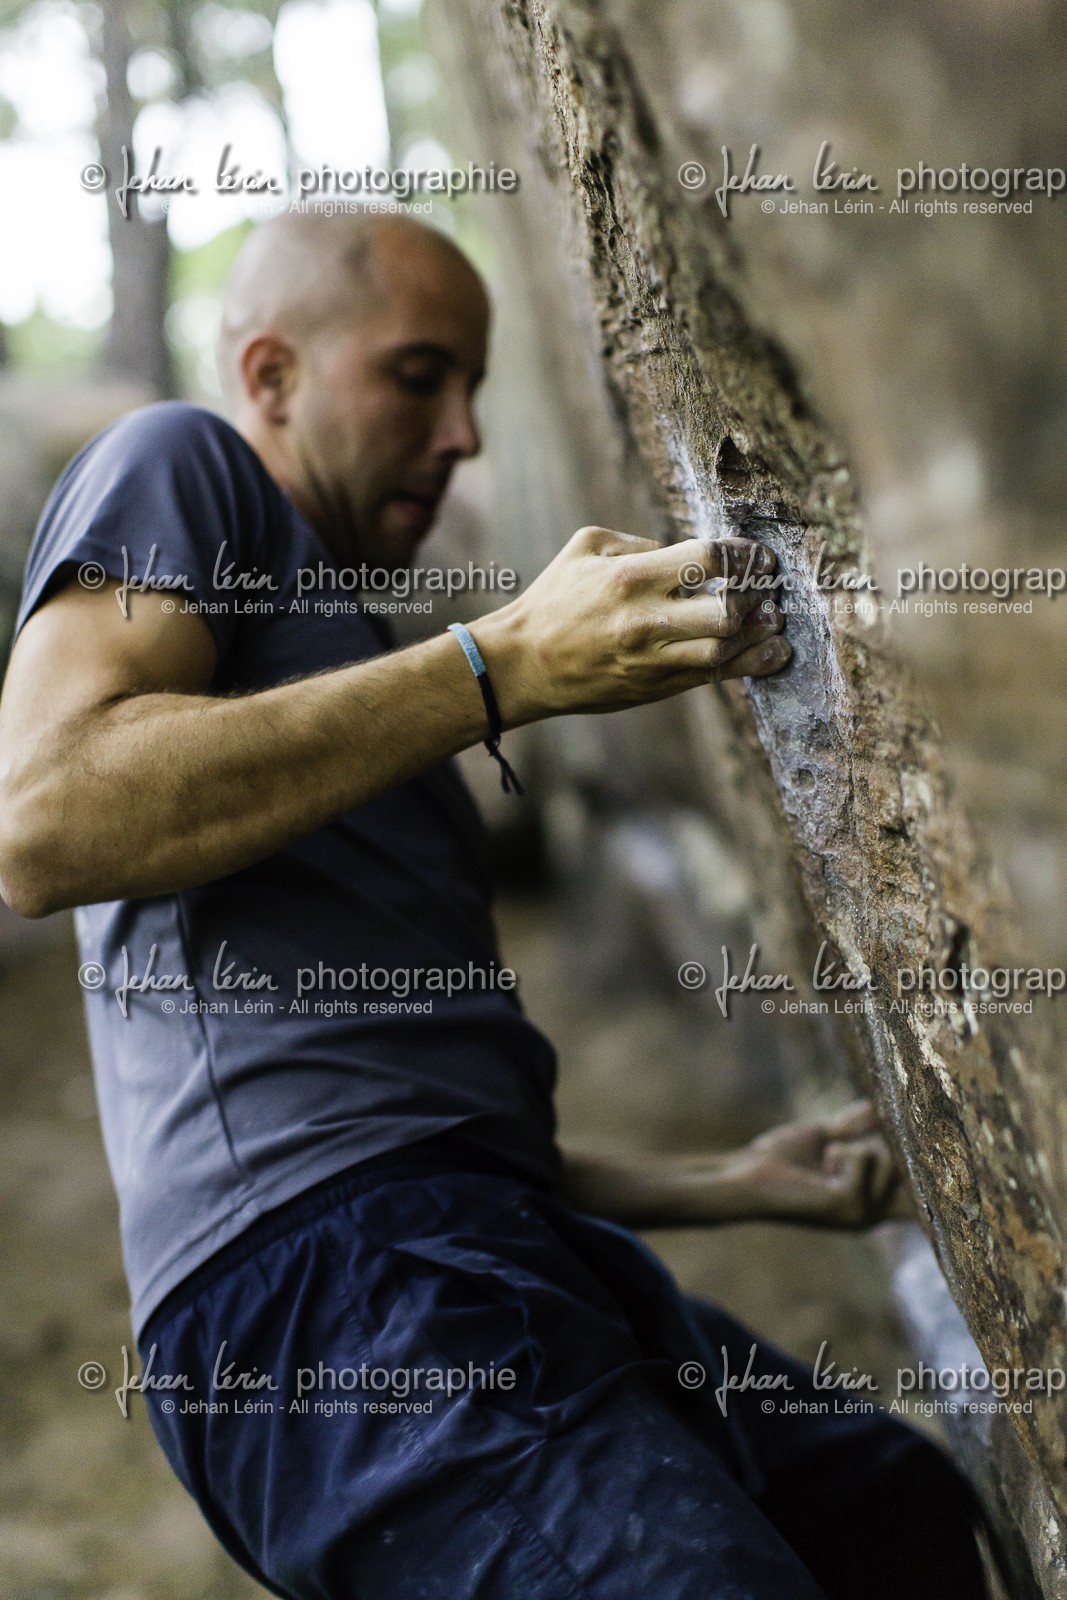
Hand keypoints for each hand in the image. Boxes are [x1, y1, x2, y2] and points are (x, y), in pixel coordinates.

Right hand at [469, 525, 789, 725]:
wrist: (524, 664)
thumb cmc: (553, 600)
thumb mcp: (586, 548)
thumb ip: (640, 543)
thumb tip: (684, 551)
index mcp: (630, 578)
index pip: (706, 560)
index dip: (743, 556)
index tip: (759, 556)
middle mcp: (646, 620)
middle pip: (727, 609)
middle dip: (756, 595)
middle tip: (769, 587)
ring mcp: (652, 659)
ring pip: (726, 648)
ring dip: (760, 632)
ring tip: (774, 618)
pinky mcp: (656, 686)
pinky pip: (714, 676)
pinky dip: (751, 664)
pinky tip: (773, 652)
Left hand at [558, 1101, 913, 1229]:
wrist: (743, 1176)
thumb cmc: (778, 1161)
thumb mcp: (824, 1138)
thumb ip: (855, 1127)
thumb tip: (882, 1106)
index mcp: (871, 1200)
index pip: (919, 1193)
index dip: (941, 1174)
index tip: (968, 1159)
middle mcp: (872, 1213)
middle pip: (913, 1177)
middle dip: (901, 1150)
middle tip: (870, 1144)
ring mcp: (861, 1214)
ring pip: (887, 1160)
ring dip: (854, 1146)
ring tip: (826, 1156)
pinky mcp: (845, 1208)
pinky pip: (863, 1159)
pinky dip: (842, 1151)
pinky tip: (821, 1162)